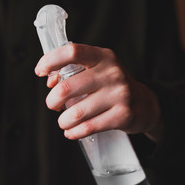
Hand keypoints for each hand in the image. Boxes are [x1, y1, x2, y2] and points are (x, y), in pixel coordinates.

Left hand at [35, 43, 162, 141]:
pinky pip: (88, 127)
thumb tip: (50, 82)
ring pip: (75, 112)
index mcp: (102, 57)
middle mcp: (112, 73)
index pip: (72, 52)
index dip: (50, 61)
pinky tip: (72, 131)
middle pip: (67, 88)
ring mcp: (119, 94)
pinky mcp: (123, 115)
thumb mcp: (97, 70)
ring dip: (63, 121)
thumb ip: (73, 72)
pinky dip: (74, 132)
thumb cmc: (111, 86)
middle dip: (52, 101)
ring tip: (64, 121)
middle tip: (53, 105)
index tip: (40, 71)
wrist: (143, 104)